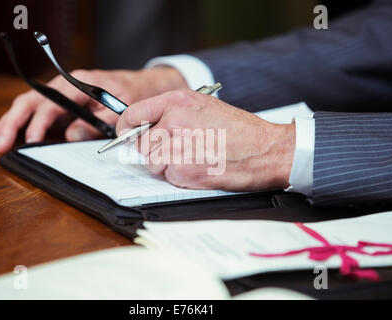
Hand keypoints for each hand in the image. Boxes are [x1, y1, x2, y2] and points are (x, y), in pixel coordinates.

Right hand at [0, 67, 186, 152]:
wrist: (141, 86)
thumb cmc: (132, 95)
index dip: (40, 122)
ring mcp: (61, 94)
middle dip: (12, 123)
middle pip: (32, 102)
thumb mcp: (122, 109)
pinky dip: (19, 123)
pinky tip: (3, 132)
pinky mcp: (61, 104)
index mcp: (80, 83)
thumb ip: (99, 123)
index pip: (53, 102)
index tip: (31, 141)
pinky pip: (36, 112)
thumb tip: (70, 137)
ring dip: (8, 123)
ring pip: (28, 106)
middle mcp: (65, 86)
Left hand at [116, 89, 295, 191]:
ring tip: (193, 158)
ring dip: (167, 166)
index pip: (132, 114)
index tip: (127, 135)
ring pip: (152, 162)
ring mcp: (177, 145)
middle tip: (179, 150)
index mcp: (177, 101)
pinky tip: (199, 167)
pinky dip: (180, 177)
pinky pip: (167, 177)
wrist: (265, 149)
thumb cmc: (238, 130)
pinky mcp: (183, 169)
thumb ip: (171, 113)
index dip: (127, 128)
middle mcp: (173, 120)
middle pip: (141, 143)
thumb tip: (144, 128)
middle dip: (155, 151)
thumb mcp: (203, 107)